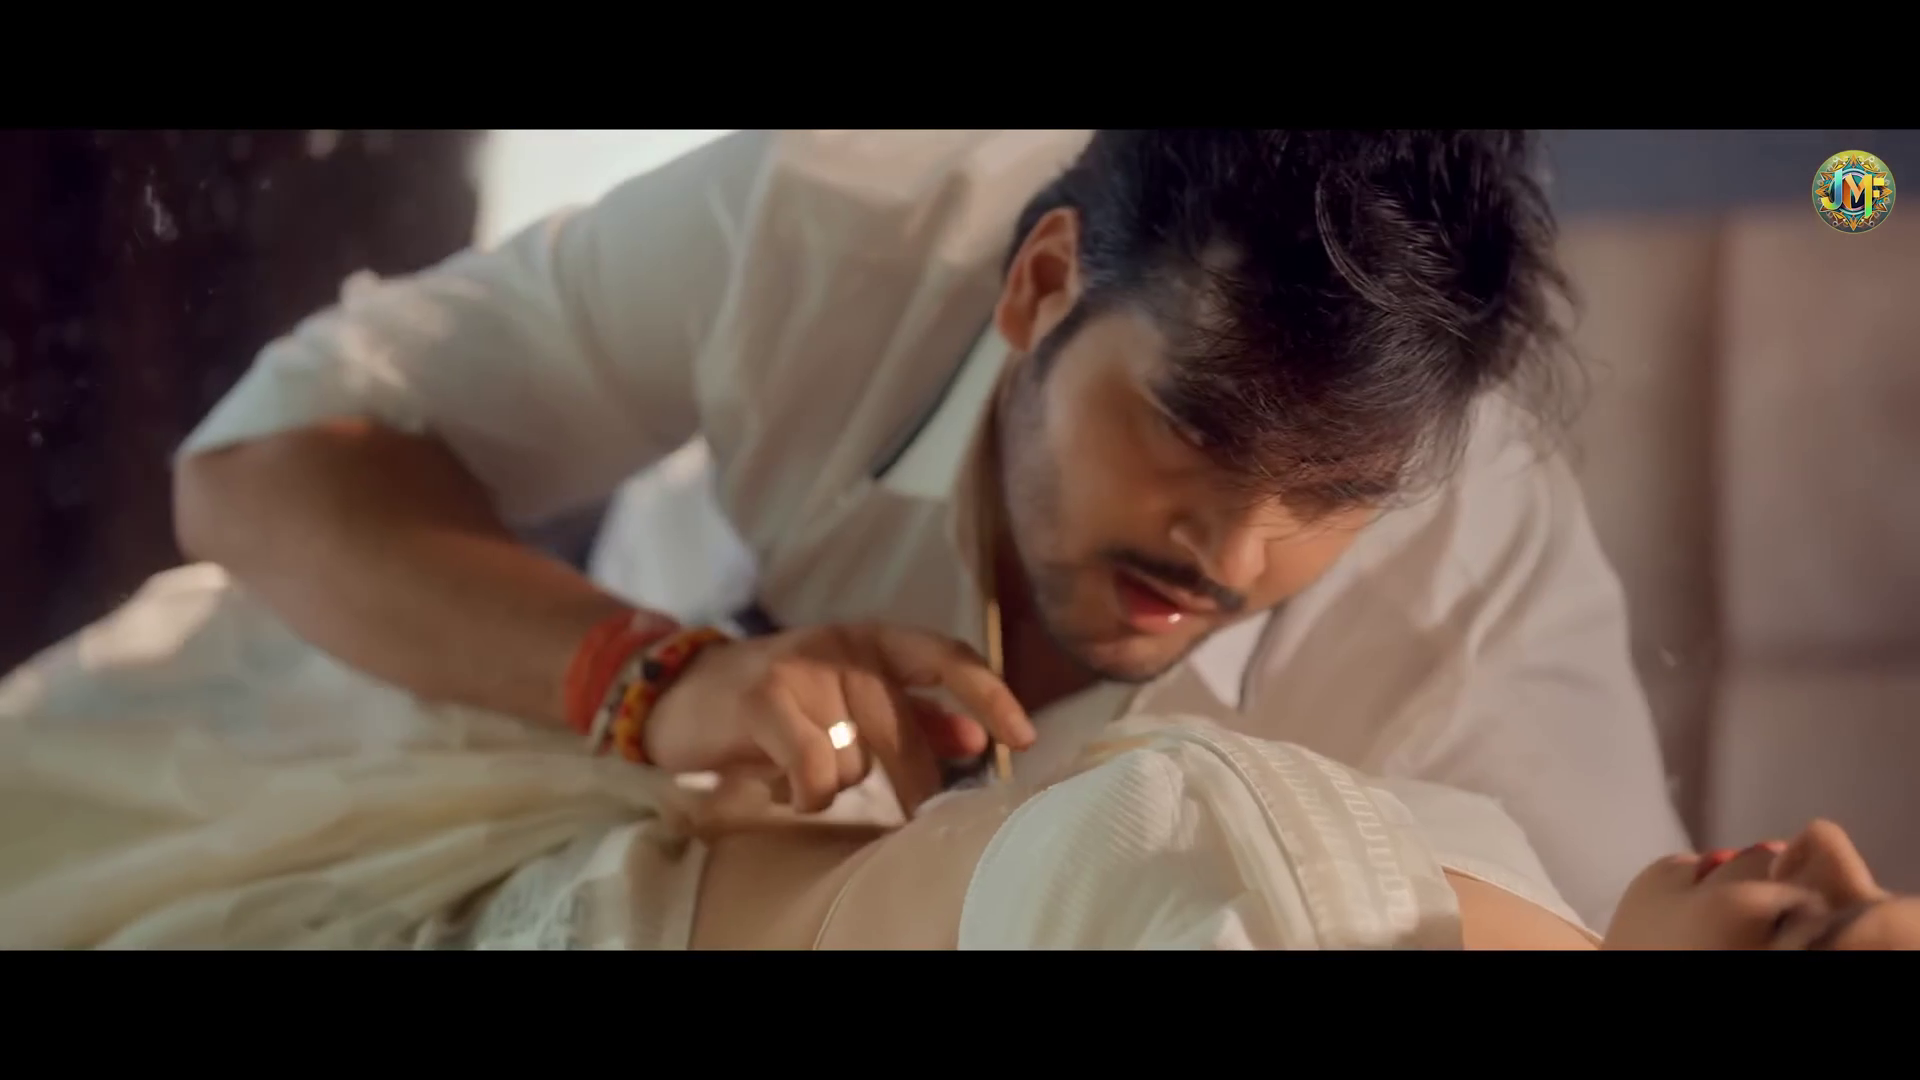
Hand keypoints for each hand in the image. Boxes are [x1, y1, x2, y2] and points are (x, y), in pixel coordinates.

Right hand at [642, 623, 1036, 814]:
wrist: (683, 691)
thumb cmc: (782, 701)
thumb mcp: (851, 697)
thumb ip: (915, 715)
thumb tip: (976, 740)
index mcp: (875, 639)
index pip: (946, 657)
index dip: (989, 694)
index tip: (1023, 738)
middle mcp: (843, 645)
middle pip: (904, 728)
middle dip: (911, 783)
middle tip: (906, 814)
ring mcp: (802, 668)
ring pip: (856, 759)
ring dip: (836, 784)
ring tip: (804, 773)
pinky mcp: (762, 698)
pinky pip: (815, 769)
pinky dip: (806, 794)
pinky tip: (786, 789)